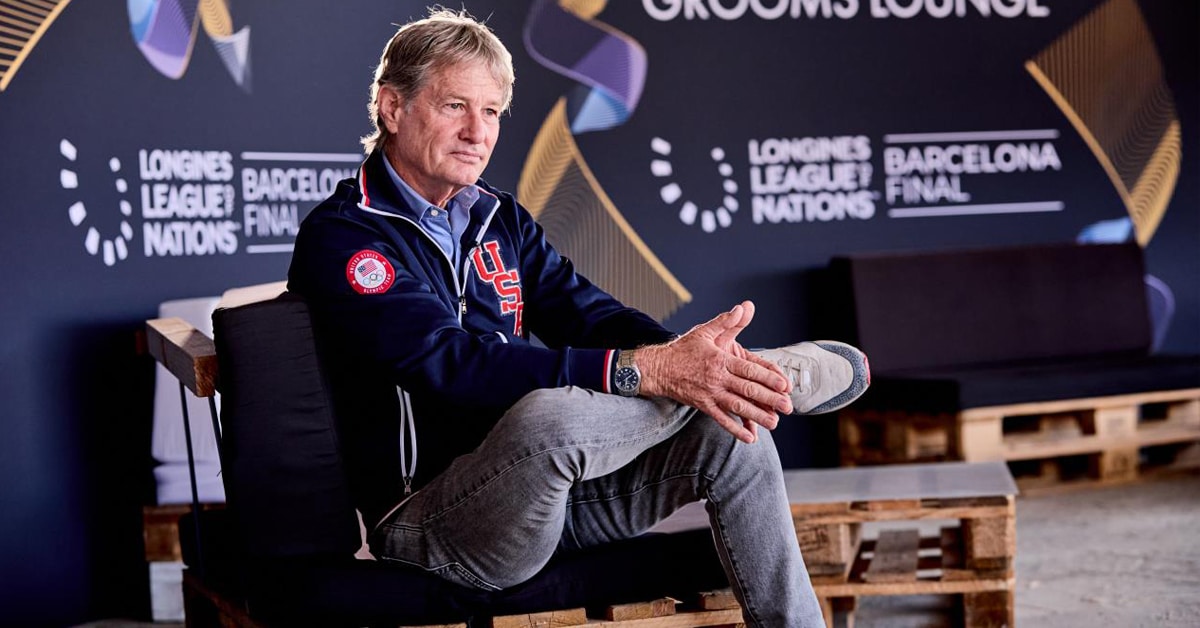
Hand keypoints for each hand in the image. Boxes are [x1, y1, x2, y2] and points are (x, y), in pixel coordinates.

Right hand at [636, 301, 792, 442]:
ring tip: (774, 423)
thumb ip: (726, 322)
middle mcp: (716, 378)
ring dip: (756, 416)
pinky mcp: (703, 406)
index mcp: (720, 359)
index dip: (768, 378)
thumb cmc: (682, 350)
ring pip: (737, 407)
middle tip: (787, 407)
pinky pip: (721, 419)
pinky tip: (749, 437)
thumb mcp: (704, 331)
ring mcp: (710, 394)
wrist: (657, 369)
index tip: (784, 385)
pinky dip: (735, 429)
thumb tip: (742, 308)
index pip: (749, 370)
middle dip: (769, 399)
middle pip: (747, 390)